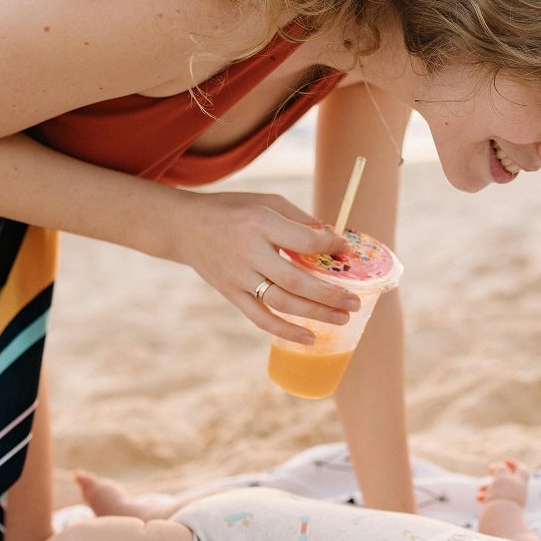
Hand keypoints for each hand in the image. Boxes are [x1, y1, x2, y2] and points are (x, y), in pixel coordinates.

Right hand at [169, 191, 359, 343]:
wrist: (184, 227)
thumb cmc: (233, 210)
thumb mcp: (267, 202)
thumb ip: (300, 220)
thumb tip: (335, 240)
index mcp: (260, 222)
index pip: (304, 241)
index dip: (331, 246)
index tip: (348, 251)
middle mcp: (248, 252)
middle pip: (296, 280)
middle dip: (330, 294)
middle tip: (356, 301)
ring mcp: (238, 277)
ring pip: (282, 302)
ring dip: (316, 314)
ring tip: (344, 318)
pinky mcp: (231, 295)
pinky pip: (260, 318)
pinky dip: (285, 331)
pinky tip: (310, 338)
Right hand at [476, 459, 529, 506]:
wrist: (503, 519)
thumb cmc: (502, 496)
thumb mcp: (500, 477)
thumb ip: (499, 469)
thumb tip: (497, 467)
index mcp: (520, 482)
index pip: (522, 469)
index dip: (513, 464)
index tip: (503, 462)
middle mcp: (518, 492)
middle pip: (509, 480)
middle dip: (496, 477)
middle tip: (489, 474)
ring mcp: (513, 502)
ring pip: (500, 491)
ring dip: (488, 488)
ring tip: (479, 493)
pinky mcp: (506, 510)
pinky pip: (497, 501)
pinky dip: (488, 498)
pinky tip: (479, 499)